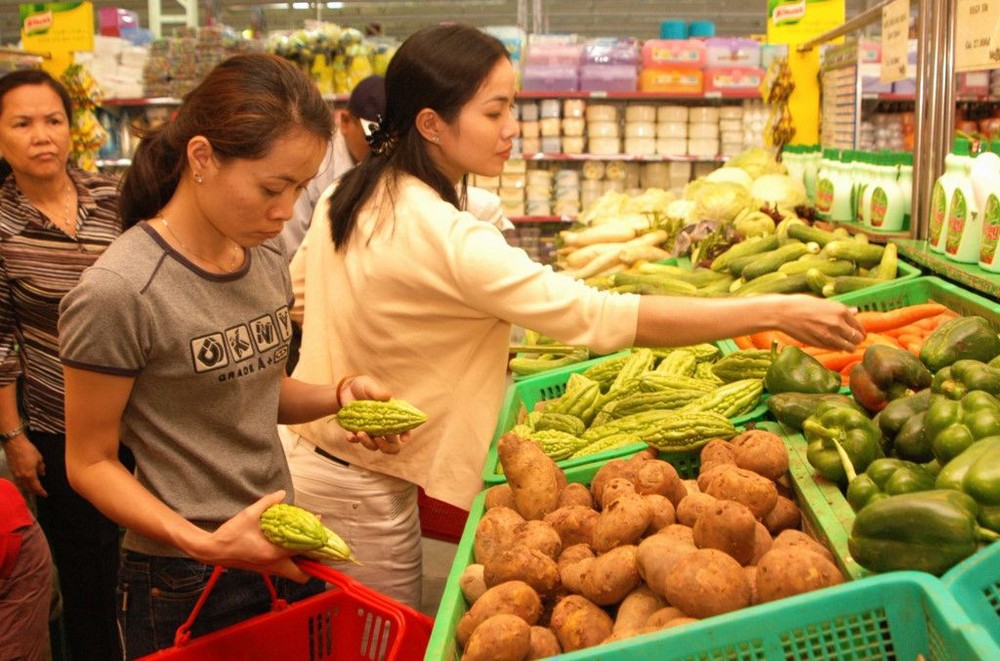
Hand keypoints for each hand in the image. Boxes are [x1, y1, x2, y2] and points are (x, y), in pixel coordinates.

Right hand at [4, 436, 46, 496]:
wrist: (14, 444)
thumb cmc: (28, 450)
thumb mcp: (39, 458)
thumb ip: (41, 467)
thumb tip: (42, 473)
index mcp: (30, 474)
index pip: (36, 487)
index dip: (41, 492)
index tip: (45, 494)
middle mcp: (21, 477)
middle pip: (28, 488)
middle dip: (34, 492)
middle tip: (39, 493)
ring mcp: (15, 475)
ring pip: (22, 486)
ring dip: (27, 488)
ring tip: (33, 489)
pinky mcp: (11, 471)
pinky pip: (17, 481)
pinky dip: (22, 484)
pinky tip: (25, 482)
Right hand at [193, 490, 309, 582]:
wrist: (212, 551)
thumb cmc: (230, 534)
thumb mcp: (249, 514)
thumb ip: (267, 502)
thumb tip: (282, 493)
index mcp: (273, 553)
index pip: (303, 550)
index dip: (315, 539)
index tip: (319, 526)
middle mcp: (274, 565)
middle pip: (303, 575)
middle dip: (314, 563)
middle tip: (316, 545)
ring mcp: (268, 570)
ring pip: (295, 574)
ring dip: (303, 563)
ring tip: (306, 545)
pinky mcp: (264, 570)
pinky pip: (285, 570)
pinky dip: (292, 561)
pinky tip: (289, 545)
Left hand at [339, 375, 410, 453]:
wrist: (345, 390)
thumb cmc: (362, 386)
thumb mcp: (369, 386)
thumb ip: (377, 391)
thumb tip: (388, 396)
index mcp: (391, 415)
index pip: (404, 427)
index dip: (406, 434)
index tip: (403, 438)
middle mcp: (383, 426)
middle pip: (392, 445)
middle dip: (387, 448)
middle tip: (378, 441)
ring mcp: (371, 431)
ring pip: (374, 446)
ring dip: (368, 443)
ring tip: (360, 433)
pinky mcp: (357, 432)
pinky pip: (357, 441)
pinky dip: (354, 440)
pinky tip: (349, 436)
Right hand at [775, 295, 866, 351]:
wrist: (783, 313)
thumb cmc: (801, 304)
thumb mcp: (823, 303)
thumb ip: (841, 310)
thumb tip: (856, 311)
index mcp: (840, 310)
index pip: (859, 326)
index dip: (859, 332)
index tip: (857, 334)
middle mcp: (838, 323)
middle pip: (857, 339)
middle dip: (856, 340)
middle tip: (852, 341)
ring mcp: (829, 335)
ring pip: (849, 347)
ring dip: (848, 347)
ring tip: (844, 345)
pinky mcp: (820, 344)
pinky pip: (836, 349)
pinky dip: (837, 348)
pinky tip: (832, 344)